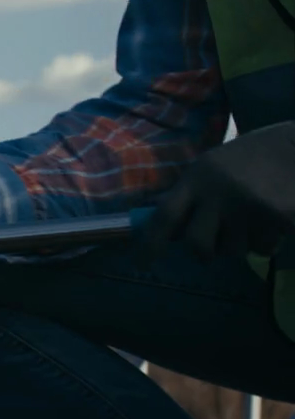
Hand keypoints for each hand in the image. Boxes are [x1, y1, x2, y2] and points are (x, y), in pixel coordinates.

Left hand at [144, 122, 294, 261]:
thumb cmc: (258, 154)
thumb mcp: (215, 165)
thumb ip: (193, 192)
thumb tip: (164, 222)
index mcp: (198, 177)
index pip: (165, 216)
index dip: (150, 243)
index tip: (141, 263)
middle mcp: (218, 193)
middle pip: (198, 244)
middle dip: (203, 253)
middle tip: (211, 251)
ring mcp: (248, 207)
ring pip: (234, 250)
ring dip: (241, 243)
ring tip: (253, 220)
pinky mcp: (276, 218)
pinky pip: (264, 248)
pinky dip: (268, 241)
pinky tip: (274, 220)